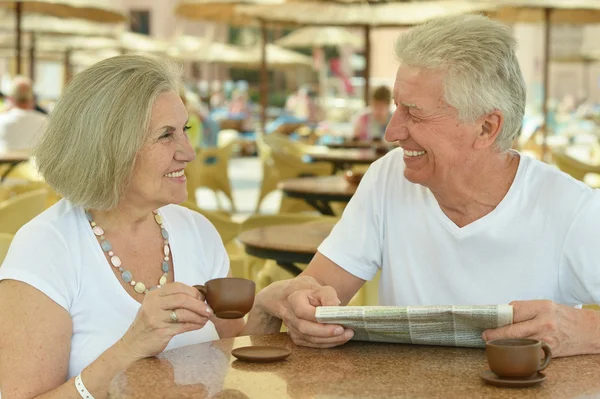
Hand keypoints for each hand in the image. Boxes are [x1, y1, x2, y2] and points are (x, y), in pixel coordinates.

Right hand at [118, 282, 211, 360]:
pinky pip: (183, 326)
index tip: (202, 298)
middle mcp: (153, 304)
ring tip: (206, 318)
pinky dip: (195, 325)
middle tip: (208, 309)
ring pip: (184, 313)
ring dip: (199, 316)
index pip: (177, 287)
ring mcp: (156, 318)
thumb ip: (171, 300)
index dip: (193, 291)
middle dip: (199, 304)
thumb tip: (198, 297)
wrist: (133, 345)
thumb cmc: (148, 324)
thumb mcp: (155, 307)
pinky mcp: (161, 331)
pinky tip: (200, 325)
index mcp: (153, 295)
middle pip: (182, 299)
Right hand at [282, 285, 353, 347]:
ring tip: (347, 335)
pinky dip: (328, 343)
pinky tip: (340, 339)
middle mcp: (290, 316)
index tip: (334, 318)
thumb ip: (328, 297)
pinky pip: (313, 344)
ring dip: (330, 339)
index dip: (316, 317)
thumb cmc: (311, 293)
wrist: (300, 299)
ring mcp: (292, 329)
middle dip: (325, 331)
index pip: (302, 311)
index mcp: (293, 300)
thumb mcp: (320, 289)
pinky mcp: (298, 338)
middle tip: (343, 330)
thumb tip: (335, 309)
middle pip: (305, 328)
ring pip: (310, 339)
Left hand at [482, 300, 599, 356]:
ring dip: (503, 344)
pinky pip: (528, 353)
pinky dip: (517, 351)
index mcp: (541, 307)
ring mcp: (547, 339)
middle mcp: (544, 323)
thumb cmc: (562, 316)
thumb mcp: (544, 305)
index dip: (497, 317)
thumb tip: (501, 315)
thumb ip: (524, 309)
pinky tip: (510, 350)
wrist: (587, 330)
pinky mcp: (549, 352)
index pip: (512, 312)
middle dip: (495, 334)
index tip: (487, 321)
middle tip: (485, 335)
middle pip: (512, 330)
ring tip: (493, 342)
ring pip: (517, 343)